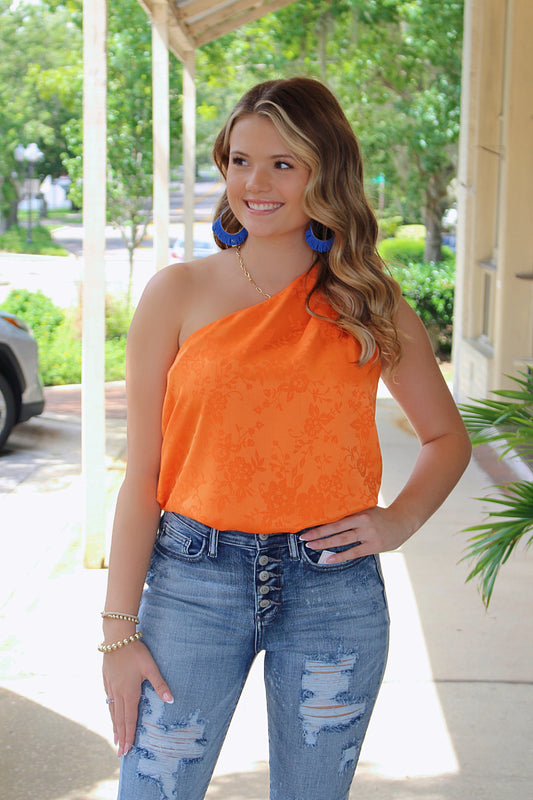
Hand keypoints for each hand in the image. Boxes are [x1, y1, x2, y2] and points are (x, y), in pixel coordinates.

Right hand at [102, 640, 173, 756]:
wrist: (116, 638)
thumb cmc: (136, 652)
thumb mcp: (151, 668)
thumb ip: (160, 685)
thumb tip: (171, 700)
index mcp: (129, 693)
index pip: (130, 719)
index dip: (129, 735)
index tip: (127, 749)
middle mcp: (118, 693)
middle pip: (119, 720)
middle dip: (121, 737)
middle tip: (120, 753)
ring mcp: (110, 687)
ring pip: (112, 711)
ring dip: (115, 726)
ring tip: (115, 738)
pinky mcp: (107, 680)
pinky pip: (109, 701)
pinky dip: (111, 712)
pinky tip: (112, 713)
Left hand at [299, 506, 411, 563]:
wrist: (402, 522)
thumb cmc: (379, 515)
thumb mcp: (366, 509)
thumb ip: (351, 512)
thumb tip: (329, 514)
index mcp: (360, 512)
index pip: (336, 519)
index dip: (321, 524)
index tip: (307, 526)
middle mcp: (363, 523)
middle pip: (337, 530)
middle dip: (318, 534)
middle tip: (303, 538)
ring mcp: (369, 535)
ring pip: (343, 541)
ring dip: (325, 544)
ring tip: (311, 547)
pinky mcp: (373, 546)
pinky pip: (353, 553)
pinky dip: (340, 556)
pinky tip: (328, 559)